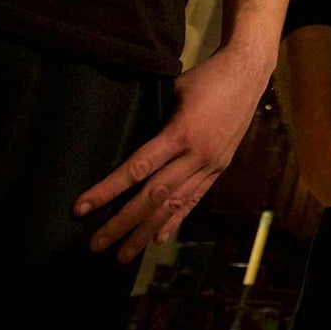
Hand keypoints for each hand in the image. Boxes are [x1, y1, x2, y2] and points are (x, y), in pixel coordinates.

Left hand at [73, 42, 273, 262]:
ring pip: (174, 206)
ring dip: (146, 232)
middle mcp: (197, 156)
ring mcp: (211, 165)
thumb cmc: (205, 77)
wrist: (248, 74)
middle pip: (154, 197)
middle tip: (96, 244)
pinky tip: (158, 239)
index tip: (82, 208)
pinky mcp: (219, 168)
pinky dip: (175, 221)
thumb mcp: (173, 90)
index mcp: (182, 133)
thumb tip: (122, 137)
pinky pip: (194, 200)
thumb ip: (152, 117)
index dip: (108, 190)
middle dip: (123, 223)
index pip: (138, 169)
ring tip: (123, 255)